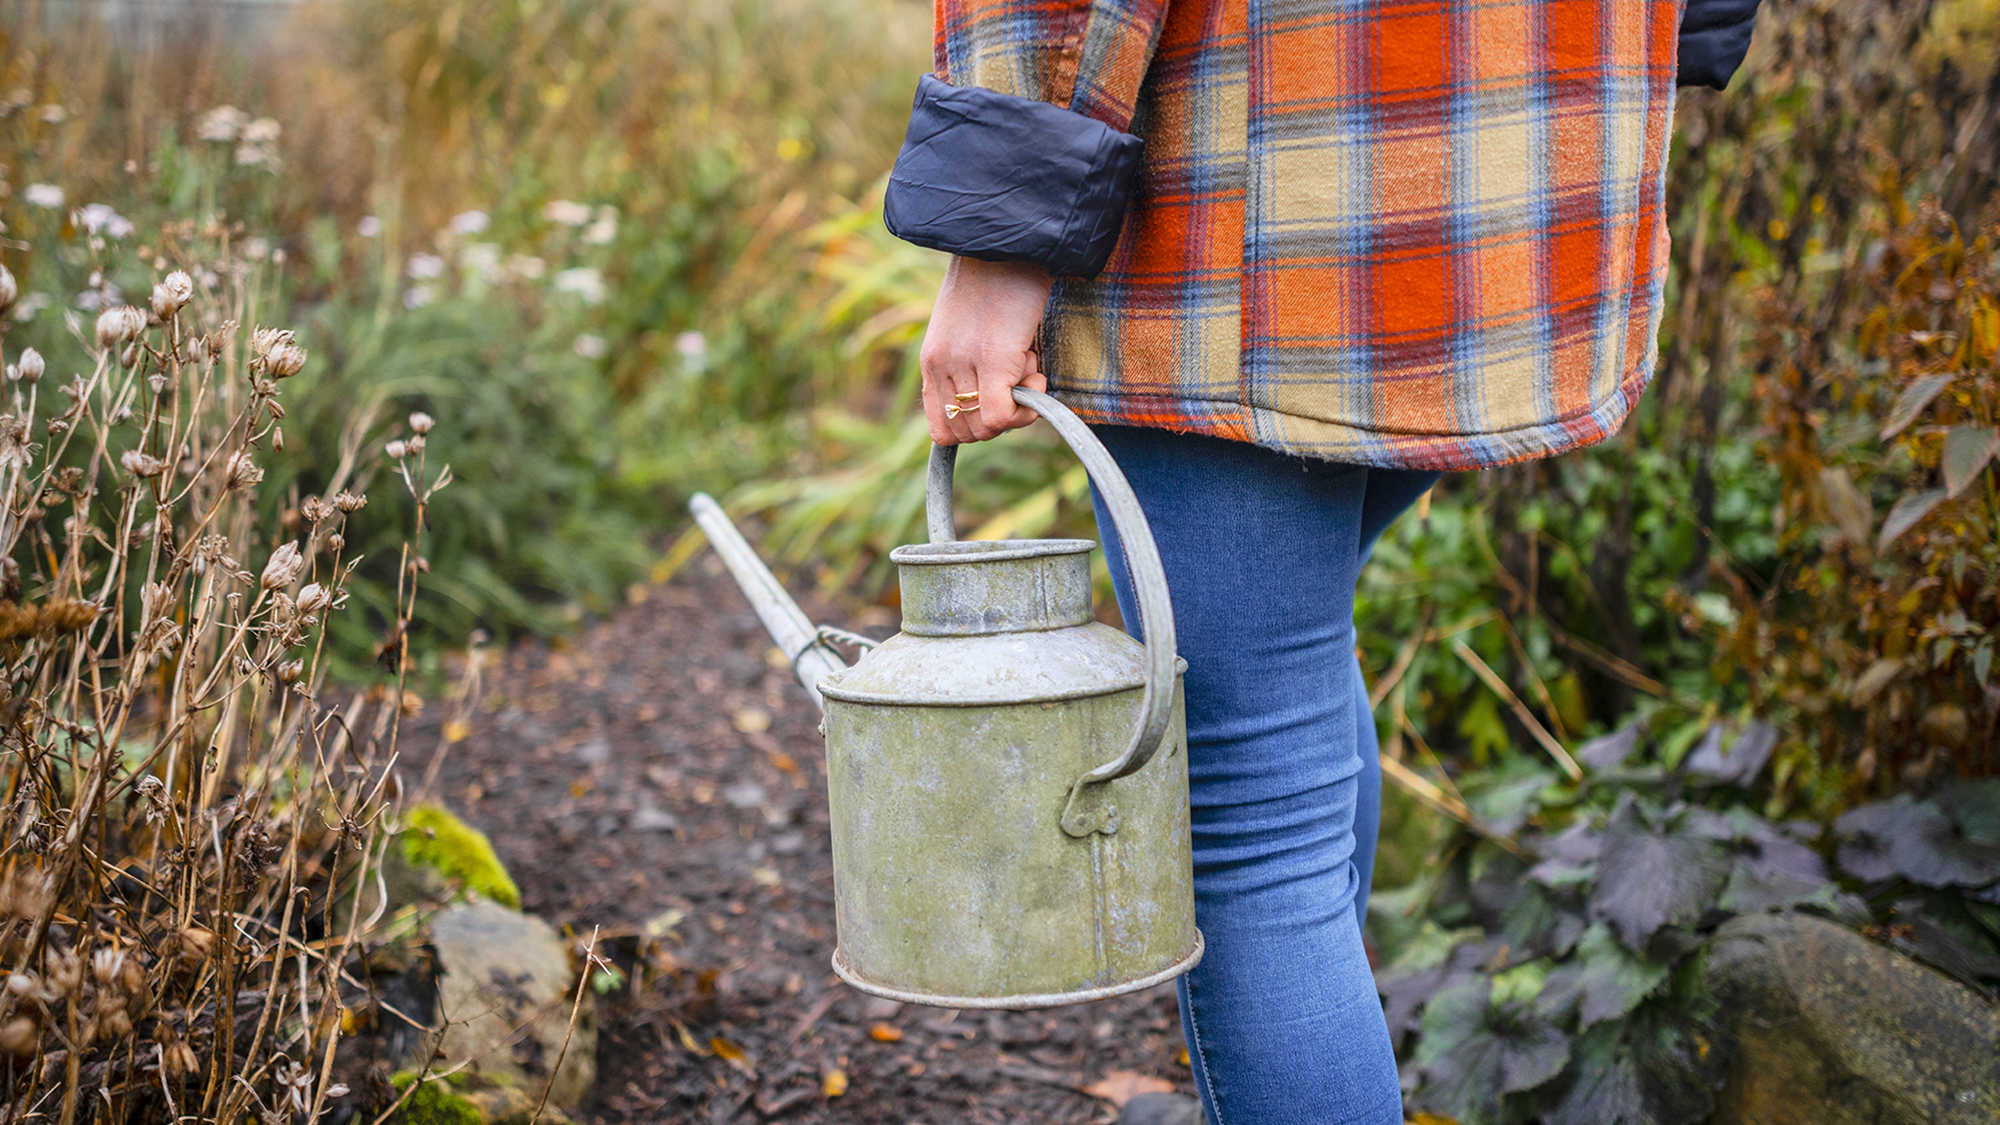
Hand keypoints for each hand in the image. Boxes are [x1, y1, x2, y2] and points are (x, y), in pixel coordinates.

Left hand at [919, 256, 1053, 444]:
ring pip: (985, 429)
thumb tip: (1002, 396)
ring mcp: (963, 364)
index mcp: (932, 360)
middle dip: (999, 419)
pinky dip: (1026, 408)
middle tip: (1017, 379)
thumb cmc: (999, 279)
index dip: (977, 425)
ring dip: (1015, 408)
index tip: (1000, 398)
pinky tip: (1037, 372)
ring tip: (1027, 364)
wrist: (1010, 240)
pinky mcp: (992, 359)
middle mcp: (940, 366)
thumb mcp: (970, 326)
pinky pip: (1001, 416)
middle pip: (966, 434)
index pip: (942, 428)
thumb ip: (971, 362)